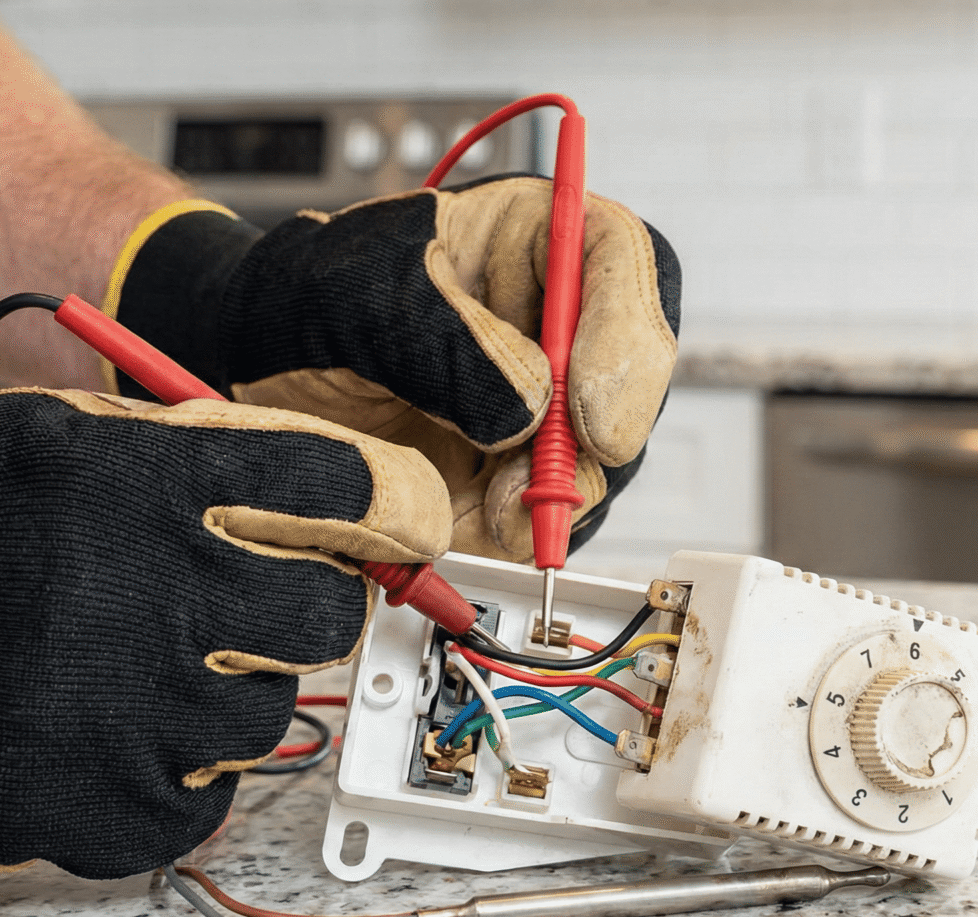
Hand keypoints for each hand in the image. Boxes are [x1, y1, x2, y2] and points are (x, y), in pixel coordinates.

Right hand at [0, 388, 449, 877]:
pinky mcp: (93, 804)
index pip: (340, 486)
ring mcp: (122, 708)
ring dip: (223, 695)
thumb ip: (204, 458)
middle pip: (326, 608)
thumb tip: (349, 494)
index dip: (383, 503)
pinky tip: (112, 733)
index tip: (394, 519)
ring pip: (268, 714)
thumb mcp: (72, 445)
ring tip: (132, 669)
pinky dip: (173, 776)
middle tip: (232, 601)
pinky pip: (206, 801)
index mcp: (142, 477)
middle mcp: (145, 587)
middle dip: (297, 605)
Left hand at [107, 179, 680, 561]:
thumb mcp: (359, 295)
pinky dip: (515, 532)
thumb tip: (530, 411)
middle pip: (628, 378)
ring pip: (596, 461)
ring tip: (484, 509)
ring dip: (549, 500)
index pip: (621, 264)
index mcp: (534, 237)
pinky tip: (468, 522)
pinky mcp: (516, 468)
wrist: (262, 365)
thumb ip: (443, 342)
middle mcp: (555, 322)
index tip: (594, 419)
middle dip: (589, 446)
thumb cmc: (307, 300)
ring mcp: (543, 402)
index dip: (629, 341)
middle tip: (530, 489)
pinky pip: (546, 511)